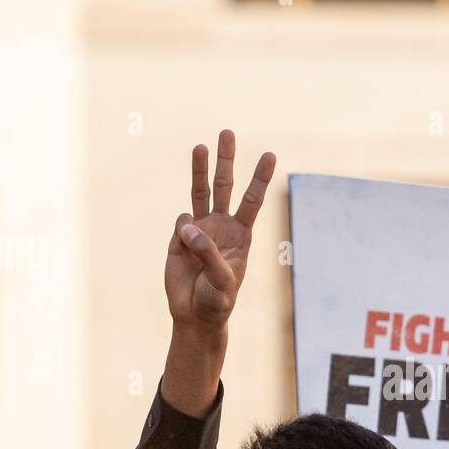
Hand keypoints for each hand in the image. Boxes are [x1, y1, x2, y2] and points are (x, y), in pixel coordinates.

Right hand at [161, 130, 275, 416]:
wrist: (195, 315)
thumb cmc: (218, 301)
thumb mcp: (222, 281)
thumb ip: (208, 252)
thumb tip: (188, 224)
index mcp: (241, 235)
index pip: (252, 200)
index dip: (260, 177)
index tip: (269, 154)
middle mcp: (221, 226)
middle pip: (225, 186)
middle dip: (226, 160)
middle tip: (227, 132)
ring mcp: (199, 230)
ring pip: (199, 192)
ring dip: (199, 169)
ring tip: (200, 146)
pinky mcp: (179, 239)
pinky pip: (181, 224)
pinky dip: (183, 232)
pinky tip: (184, 248)